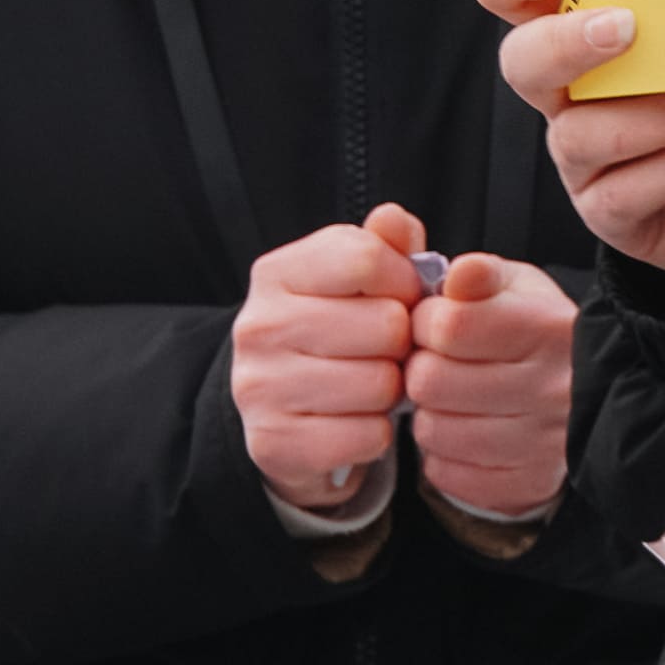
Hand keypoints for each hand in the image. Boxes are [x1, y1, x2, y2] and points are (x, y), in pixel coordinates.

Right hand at [231, 204, 425, 515]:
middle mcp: (258, 326)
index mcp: (277, 272)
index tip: (402, 299)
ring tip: (371, 385)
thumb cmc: (336, 330)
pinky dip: (377, 433)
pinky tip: (356, 421)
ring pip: (381, 385)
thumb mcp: (356, 278)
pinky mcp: (273, 444)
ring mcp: (259, 387)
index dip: (405, 282)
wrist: (283, 409)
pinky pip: (368, 437)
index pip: (367, 259)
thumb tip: (394, 221)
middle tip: (387, 352)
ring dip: (392, 391)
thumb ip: (385, 244)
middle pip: (385, 325)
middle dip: (403, 342)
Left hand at [406, 255, 576, 519]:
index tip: (434, 321)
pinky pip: (447, 475)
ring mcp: (544, 443)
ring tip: (449, 395)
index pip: (450, 325)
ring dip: (428, 411)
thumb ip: (478, 274)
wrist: (581, 388)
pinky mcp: (530, 484)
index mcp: (548, 328)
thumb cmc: (531, 327)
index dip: (424, 320)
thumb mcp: (513, 285)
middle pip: (431, 381)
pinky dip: (441, 453)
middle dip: (420, 366)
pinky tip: (462, 429)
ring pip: (433, 431)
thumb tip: (459, 275)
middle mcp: (553, 388)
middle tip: (436, 361)